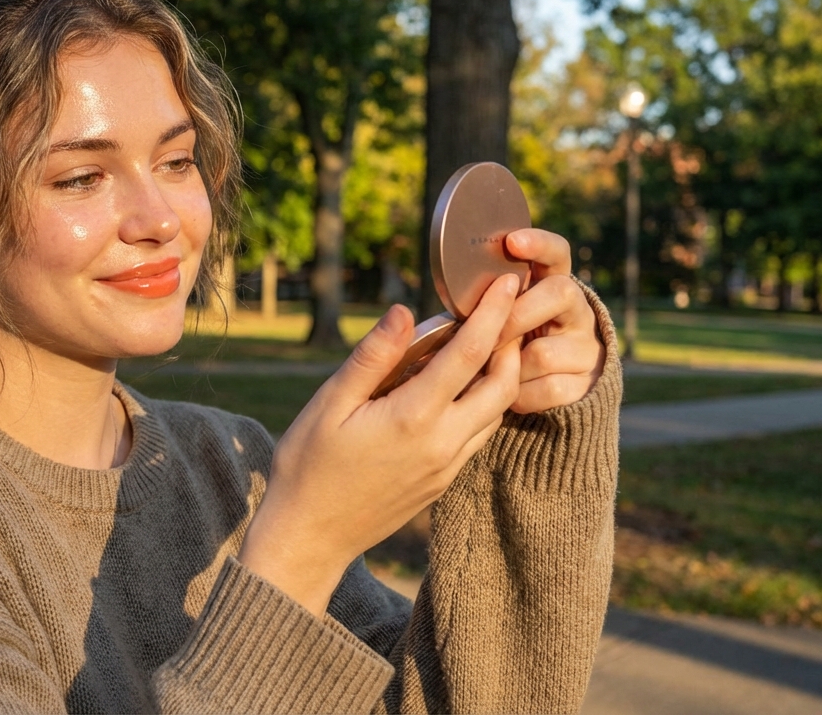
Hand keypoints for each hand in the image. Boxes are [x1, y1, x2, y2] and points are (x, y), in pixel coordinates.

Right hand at [239, 275, 522, 615]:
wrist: (309, 538)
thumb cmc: (309, 467)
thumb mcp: (330, 404)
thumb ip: (372, 357)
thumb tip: (405, 312)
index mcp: (413, 417)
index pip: (469, 354)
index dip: (492, 313)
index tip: (505, 282)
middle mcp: (442, 443)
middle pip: (502, 384)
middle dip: (512, 342)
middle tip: (510, 307)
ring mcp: (446, 466)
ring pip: (496, 412)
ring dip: (503, 374)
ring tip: (494, 341)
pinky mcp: (443, 482)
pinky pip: (479, 435)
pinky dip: (485, 403)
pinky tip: (465, 387)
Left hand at [500, 228, 604, 413]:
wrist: (545, 391)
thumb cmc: (508, 345)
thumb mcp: (500, 318)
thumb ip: (486, 305)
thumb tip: (451, 310)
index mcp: (552, 285)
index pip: (556, 253)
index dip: (538, 244)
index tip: (511, 241)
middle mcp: (576, 310)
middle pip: (559, 292)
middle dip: (516, 315)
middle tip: (488, 335)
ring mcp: (586, 346)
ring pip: (545, 351)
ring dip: (511, 366)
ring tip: (494, 373)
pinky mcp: (588, 382)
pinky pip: (551, 388)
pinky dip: (524, 396)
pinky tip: (512, 397)